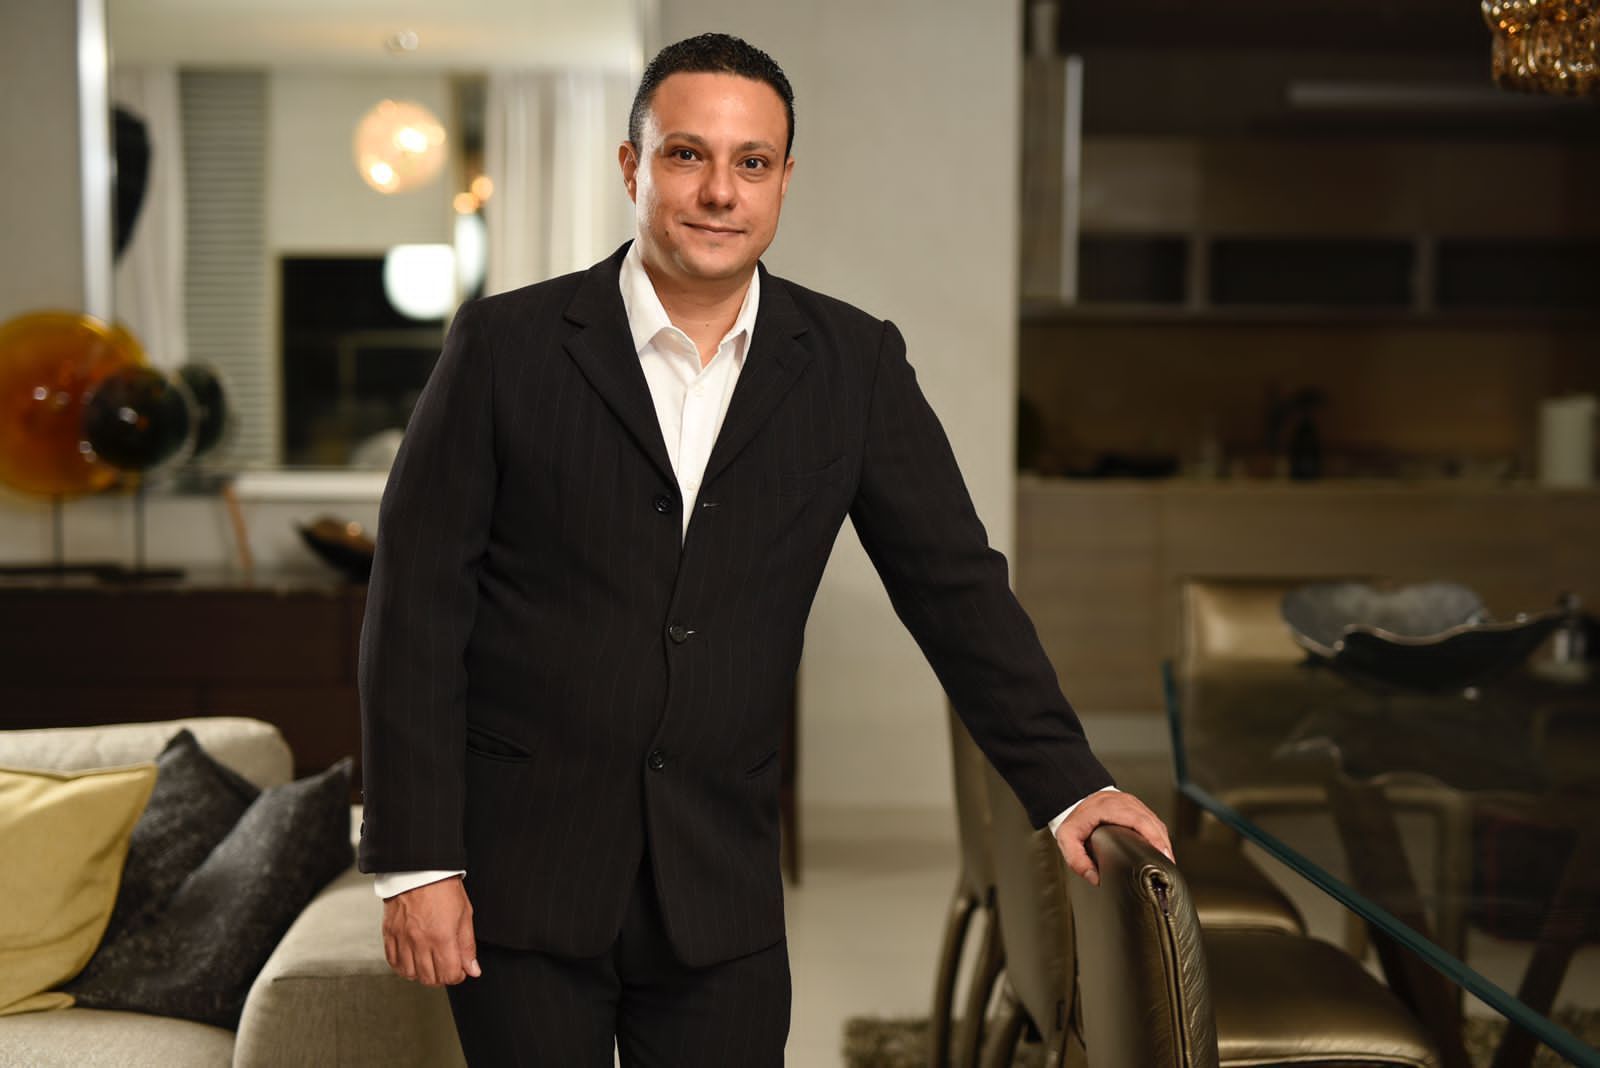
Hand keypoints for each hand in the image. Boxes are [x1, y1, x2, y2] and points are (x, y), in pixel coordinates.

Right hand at [382, 876, 481, 985]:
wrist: (419, 870)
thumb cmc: (443, 888)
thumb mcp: (464, 915)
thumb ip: (467, 946)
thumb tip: (473, 969)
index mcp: (442, 937)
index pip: (449, 975)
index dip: (457, 976)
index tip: (459, 970)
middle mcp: (420, 941)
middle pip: (429, 978)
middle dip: (441, 977)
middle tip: (445, 966)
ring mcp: (403, 939)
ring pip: (410, 974)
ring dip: (422, 974)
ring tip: (429, 963)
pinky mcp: (389, 934)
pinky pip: (393, 962)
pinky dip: (403, 966)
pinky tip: (412, 960)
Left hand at [1053, 790, 1173, 886]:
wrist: (1075, 798)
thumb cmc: (1075, 819)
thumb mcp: (1067, 838)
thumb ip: (1077, 859)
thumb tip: (1094, 878)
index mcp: (1109, 807)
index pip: (1139, 820)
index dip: (1153, 838)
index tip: (1162, 855)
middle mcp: (1125, 803)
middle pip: (1153, 823)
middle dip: (1163, 845)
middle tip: (1168, 866)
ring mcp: (1133, 804)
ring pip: (1156, 822)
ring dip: (1163, 842)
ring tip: (1166, 863)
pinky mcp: (1138, 808)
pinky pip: (1153, 822)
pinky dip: (1159, 837)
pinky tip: (1160, 851)